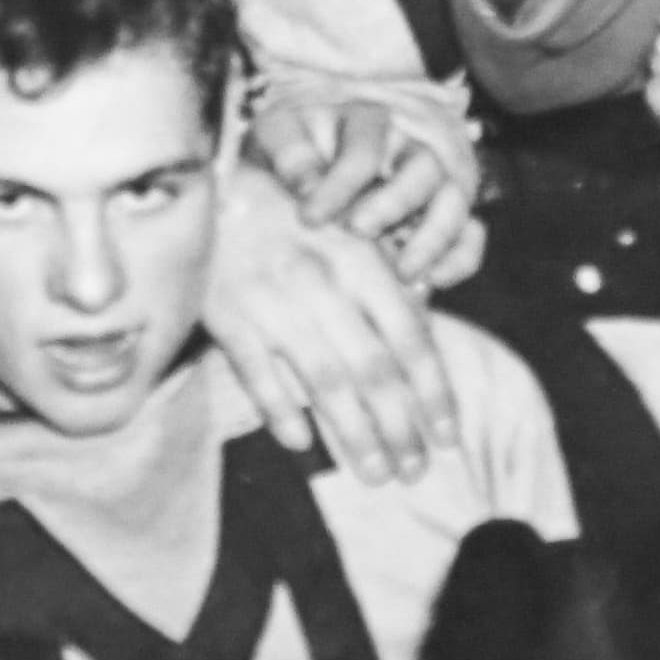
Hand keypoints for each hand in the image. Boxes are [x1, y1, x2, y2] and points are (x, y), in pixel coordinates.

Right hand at [201, 157, 461, 483]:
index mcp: (361, 260)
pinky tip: (301, 444)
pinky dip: (280, 412)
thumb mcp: (347, 231)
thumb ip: (386, 279)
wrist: (209, 184)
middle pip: (373, 371)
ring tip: (376, 474)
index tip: (449, 438)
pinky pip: (259, 376)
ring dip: (354, 435)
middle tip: (415, 472)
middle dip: (400, 429)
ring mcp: (273, 302)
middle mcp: (323, 283)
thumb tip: (425, 336)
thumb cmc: (291, 212)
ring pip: (323, 382)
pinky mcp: (227, 316)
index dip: (434, 393)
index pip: (410, 339)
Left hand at [250, 97, 482, 288]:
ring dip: (434, 238)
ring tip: (402, 273)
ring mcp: (435, 180)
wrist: (309, 160)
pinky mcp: (447, 214)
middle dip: (394, 203)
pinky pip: (470, 235)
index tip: (309, 217)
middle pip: (424, 168)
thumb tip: (307, 186)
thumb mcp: (278, 135)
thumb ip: (289, 154)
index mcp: (367, 120)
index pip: (365, 150)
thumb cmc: (293, 146)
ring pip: (455, 201)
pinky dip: (459, 259)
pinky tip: (429, 282)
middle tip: (359, 231)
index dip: (339, 185)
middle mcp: (410, 146)